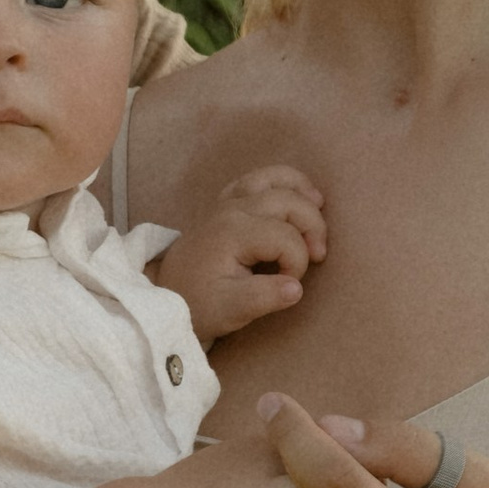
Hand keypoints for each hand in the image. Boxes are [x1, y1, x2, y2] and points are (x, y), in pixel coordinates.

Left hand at [170, 161, 327, 343]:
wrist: (168, 293)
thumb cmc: (199, 303)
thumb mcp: (230, 310)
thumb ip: (264, 298)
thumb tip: (296, 287)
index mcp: (233, 233)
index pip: (286, 238)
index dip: (298, 263)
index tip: (289, 285)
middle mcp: (233, 209)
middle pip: (288, 202)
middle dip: (312, 228)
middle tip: (318, 256)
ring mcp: (229, 201)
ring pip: (276, 179)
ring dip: (303, 194)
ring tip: (320, 212)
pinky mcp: (227, 202)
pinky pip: (259, 177)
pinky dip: (284, 180)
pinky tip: (298, 194)